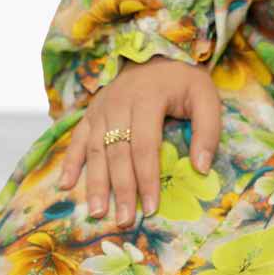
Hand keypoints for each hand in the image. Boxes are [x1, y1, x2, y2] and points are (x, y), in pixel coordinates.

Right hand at [56, 56, 221, 226]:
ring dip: (95, 183)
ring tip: (97, 212)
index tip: (152, 208)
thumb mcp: (205, 96)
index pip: (144, 145)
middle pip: (117, 152)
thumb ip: (208, 130)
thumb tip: (201, 168)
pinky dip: (70, 162)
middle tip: (124, 220)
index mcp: (148, 98)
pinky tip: (65, 184)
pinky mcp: (91, 111)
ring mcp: (101, 107)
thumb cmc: (183, 81)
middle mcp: (119, 102)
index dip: (147, 178)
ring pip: (95, 149)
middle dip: (121, 189)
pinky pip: (77, 138)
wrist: (157, 54)